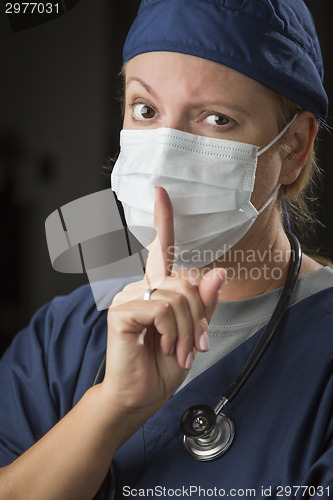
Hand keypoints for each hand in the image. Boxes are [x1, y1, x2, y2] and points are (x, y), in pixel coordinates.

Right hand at [102, 187, 225, 414]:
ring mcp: (129, 297)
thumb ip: (204, 304)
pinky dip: (172, 331)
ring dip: (187, 329)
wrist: (139, 397)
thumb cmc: (162, 365)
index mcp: (158, 289)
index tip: (162, 191)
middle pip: (186, 281)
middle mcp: (142, 287)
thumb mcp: (192, 333)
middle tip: (195, 344)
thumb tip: (218, 272)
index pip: (161, 248)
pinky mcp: (121, 311)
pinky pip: (161, 308)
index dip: (163, 219)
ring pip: (177, 296)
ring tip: (180, 351)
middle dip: (199, 315)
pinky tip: (164, 346)